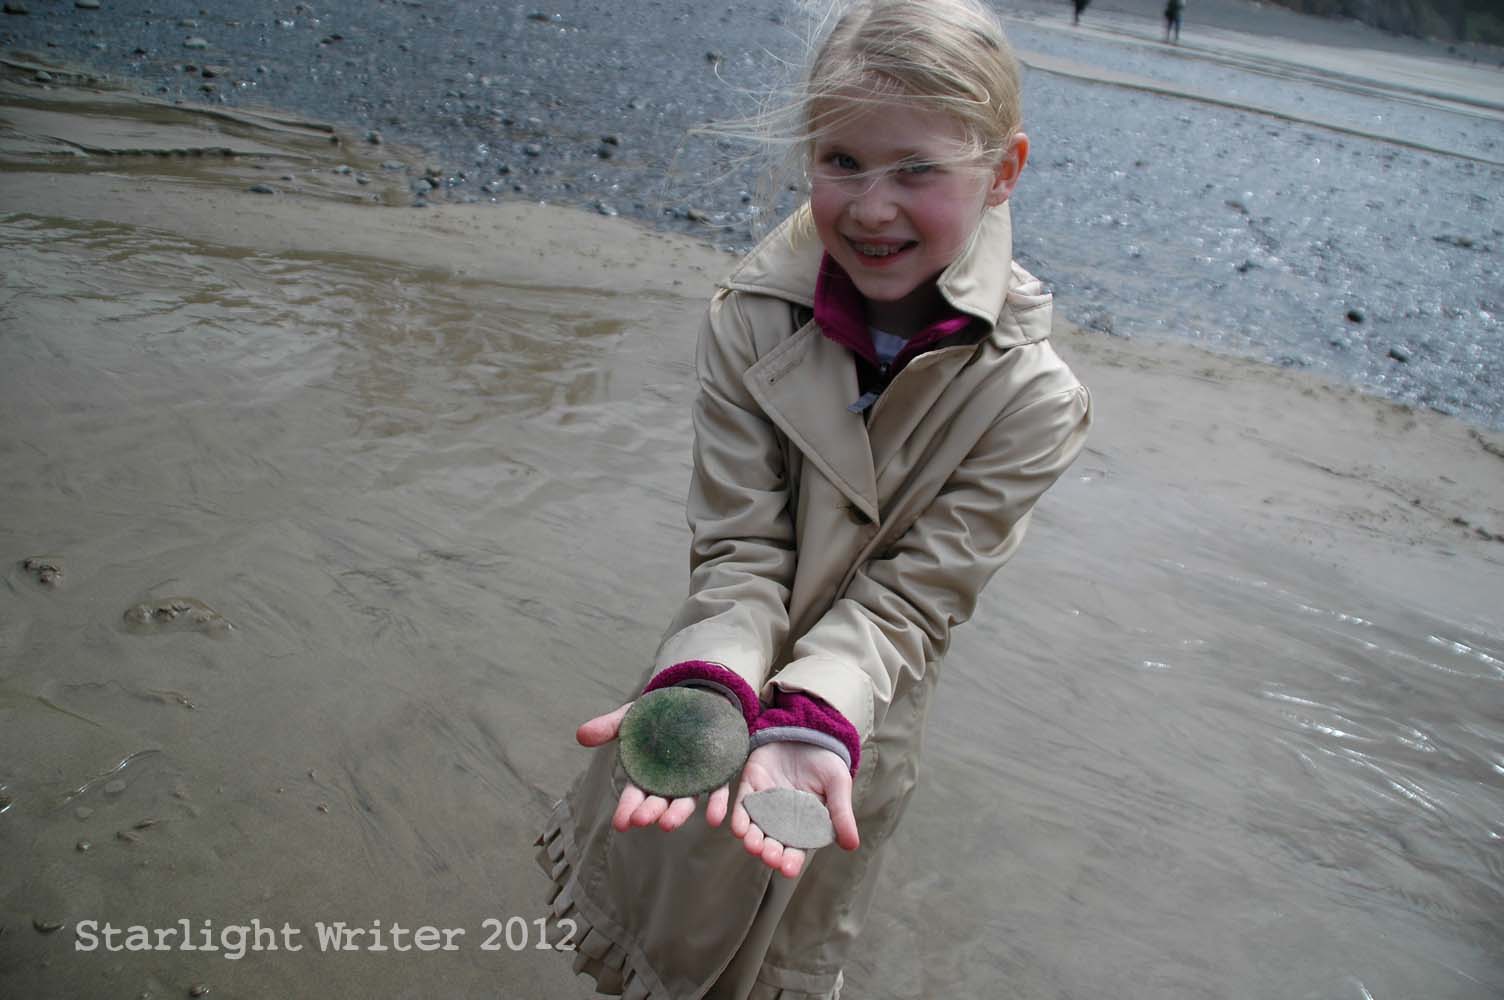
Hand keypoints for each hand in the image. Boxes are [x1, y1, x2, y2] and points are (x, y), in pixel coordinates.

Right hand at [575, 702, 731, 833]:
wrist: (694, 697)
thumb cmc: (657, 713)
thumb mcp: (631, 716)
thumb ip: (609, 726)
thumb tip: (580, 735)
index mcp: (646, 774)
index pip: (635, 796)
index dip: (627, 809)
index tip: (621, 823)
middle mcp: (670, 782)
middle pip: (659, 802)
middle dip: (650, 812)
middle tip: (642, 821)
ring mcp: (694, 779)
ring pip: (686, 801)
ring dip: (679, 814)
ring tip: (670, 824)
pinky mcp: (718, 771)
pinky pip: (717, 789)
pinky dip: (716, 805)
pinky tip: (716, 818)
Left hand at [729, 742, 859, 878]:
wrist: (809, 729)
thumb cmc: (827, 761)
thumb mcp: (838, 785)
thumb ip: (841, 814)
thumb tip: (852, 845)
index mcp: (804, 823)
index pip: (796, 848)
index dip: (792, 860)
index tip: (788, 869)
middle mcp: (781, 817)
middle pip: (772, 841)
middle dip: (769, 851)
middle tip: (769, 856)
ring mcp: (764, 802)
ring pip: (754, 826)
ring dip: (752, 838)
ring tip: (753, 844)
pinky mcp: (751, 784)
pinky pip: (742, 803)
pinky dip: (739, 816)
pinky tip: (734, 826)